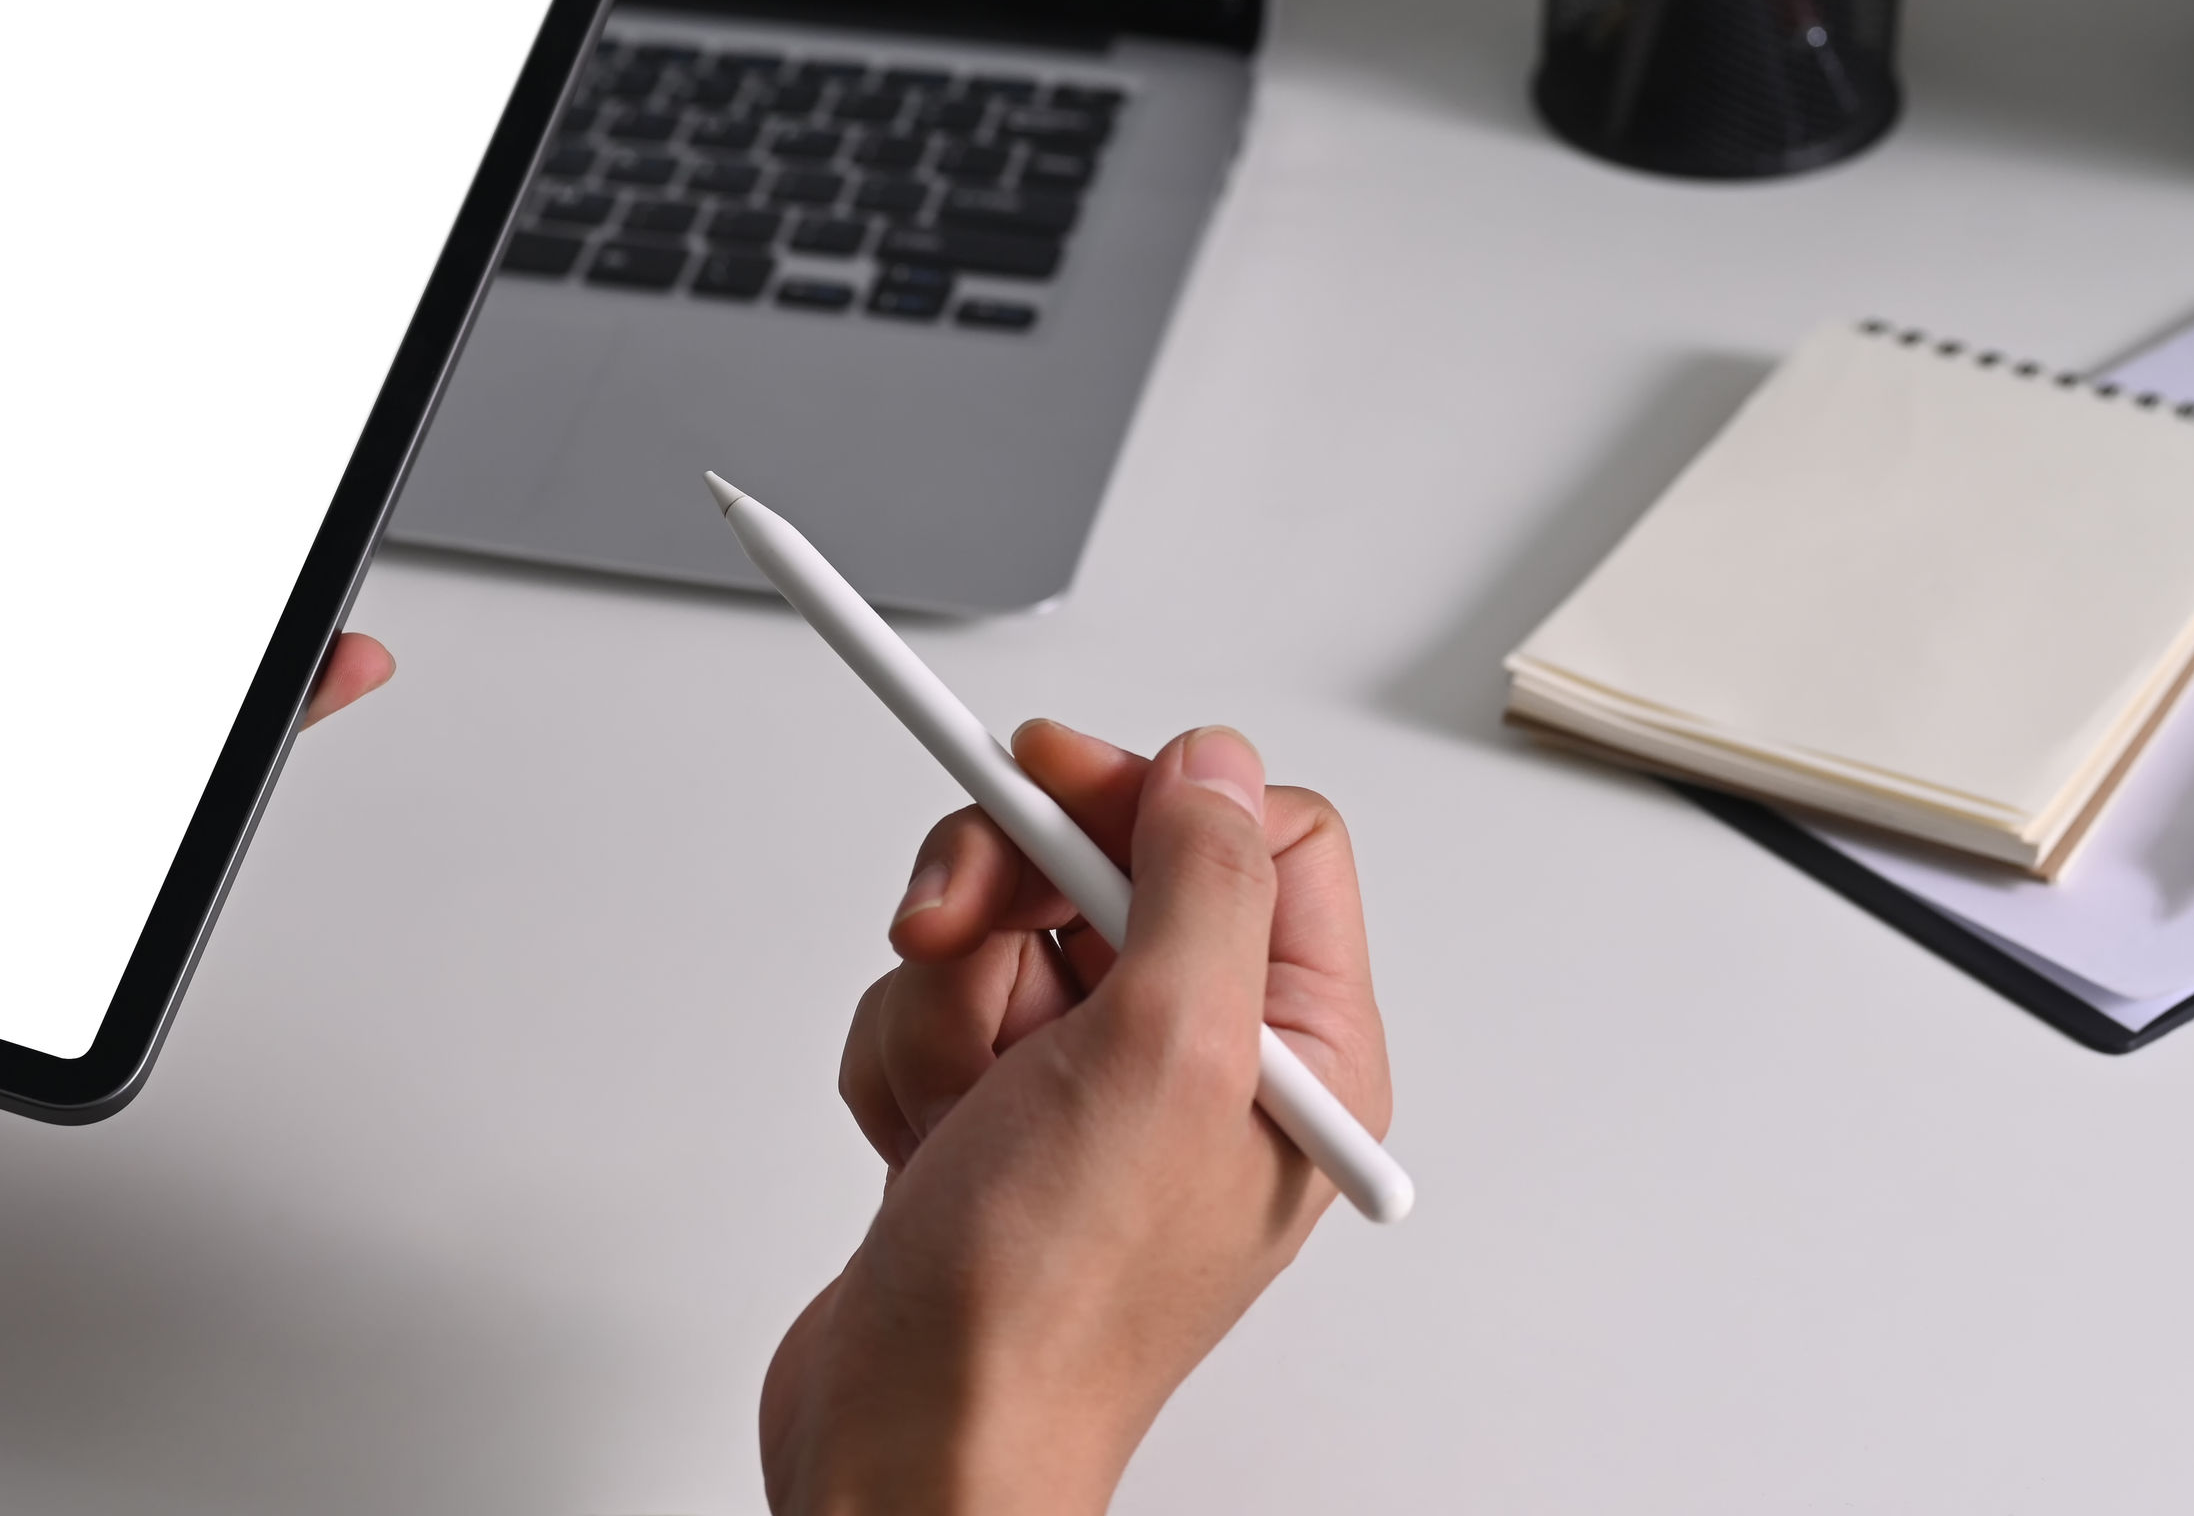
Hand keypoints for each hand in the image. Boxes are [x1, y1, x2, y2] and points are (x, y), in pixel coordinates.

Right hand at [759, 722, 1388, 1514]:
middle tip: (954, 937)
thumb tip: (1215, 762)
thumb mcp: (1168, 1057)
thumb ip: (1206, 885)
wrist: (912, 1430)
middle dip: (1006, 897)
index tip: (1049, 794)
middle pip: (1104, 860)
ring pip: (998, 927)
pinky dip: (899, 1056)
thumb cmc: (1049, 1305)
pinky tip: (919, 1141)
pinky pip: (928, 1001)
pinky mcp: (988, 1112)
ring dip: (944, 997)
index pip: (1255, 834)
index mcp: (1294, 1050)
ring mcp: (1087, 1090)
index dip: (1144, 799)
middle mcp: (1201, 1063)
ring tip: (955, 1100)